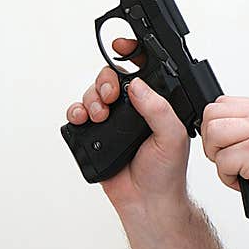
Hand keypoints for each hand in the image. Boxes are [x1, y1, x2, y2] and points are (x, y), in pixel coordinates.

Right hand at [65, 38, 190, 214]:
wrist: (147, 202)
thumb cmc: (166, 172)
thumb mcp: (172, 135)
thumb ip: (158, 108)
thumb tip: (138, 85)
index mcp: (154, 103)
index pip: (141, 70)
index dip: (130, 54)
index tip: (121, 46)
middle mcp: (132, 109)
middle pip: (111, 78)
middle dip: (106, 80)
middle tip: (111, 94)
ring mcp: (112, 122)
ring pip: (93, 94)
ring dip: (91, 97)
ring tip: (100, 113)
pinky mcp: (94, 136)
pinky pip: (78, 115)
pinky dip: (76, 111)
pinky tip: (83, 118)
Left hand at [199, 96, 248, 242]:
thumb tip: (219, 129)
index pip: (223, 103)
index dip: (217, 128)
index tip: (226, 146)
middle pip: (212, 114)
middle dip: (212, 141)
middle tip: (229, 160)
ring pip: (212, 133)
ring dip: (218, 158)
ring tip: (238, 171)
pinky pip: (220, 161)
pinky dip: (227, 178)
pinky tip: (247, 183)